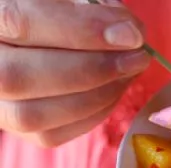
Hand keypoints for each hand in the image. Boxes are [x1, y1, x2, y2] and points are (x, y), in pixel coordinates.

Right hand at [0, 0, 149, 146]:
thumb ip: (88, 6)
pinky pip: (51, 134)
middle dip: (93, 69)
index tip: (131, 34)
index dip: (81, 30)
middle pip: (20, 77)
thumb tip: (128, 32)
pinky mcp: (14, 127)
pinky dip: (91, 114)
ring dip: (96, 96)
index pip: (21, 22)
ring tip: (130, 71)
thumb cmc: (50, 11)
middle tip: (138, 56)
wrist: (31, 38)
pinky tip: (115, 89)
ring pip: (33, 115)